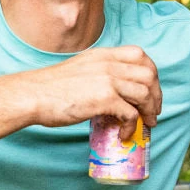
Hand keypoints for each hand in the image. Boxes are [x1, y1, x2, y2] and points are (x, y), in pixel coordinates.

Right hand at [25, 45, 162, 139]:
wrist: (33, 95)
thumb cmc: (50, 88)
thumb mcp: (79, 69)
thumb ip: (98, 73)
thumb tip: (111, 91)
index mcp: (103, 55)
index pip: (140, 55)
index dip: (151, 73)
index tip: (150, 90)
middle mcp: (109, 63)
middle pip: (149, 74)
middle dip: (156, 95)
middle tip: (153, 112)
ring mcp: (108, 80)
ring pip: (145, 93)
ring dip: (149, 111)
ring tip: (146, 124)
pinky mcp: (104, 99)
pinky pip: (131, 114)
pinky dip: (132, 126)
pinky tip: (124, 134)